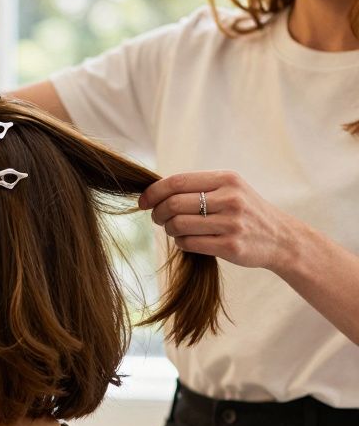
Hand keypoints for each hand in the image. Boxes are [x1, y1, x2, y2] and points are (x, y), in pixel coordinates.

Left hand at [139, 169, 310, 272]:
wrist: (282, 238)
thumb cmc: (245, 212)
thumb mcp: (230, 189)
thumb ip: (198, 187)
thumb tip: (154, 191)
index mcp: (227, 179)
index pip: (176, 182)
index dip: (153, 192)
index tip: (143, 202)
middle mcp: (230, 198)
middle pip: (173, 204)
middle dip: (158, 213)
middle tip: (158, 218)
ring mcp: (231, 223)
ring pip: (177, 225)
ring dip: (169, 229)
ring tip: (175, 229)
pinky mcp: (231, 246)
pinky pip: (188, 244)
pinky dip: (181, 243)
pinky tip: (188, 240)